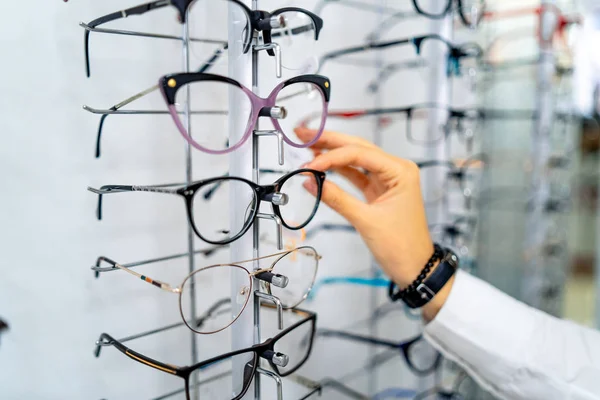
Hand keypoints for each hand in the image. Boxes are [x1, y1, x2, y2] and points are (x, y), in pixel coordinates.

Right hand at [296, 127, 453, 319]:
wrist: (415, 268)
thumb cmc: (401, 246)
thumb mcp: (366, 221)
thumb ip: (336, 199)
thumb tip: (311, 182)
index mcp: (400, 171)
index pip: (360, 154)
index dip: (332, 157)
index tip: (310, 166)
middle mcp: (395, 170)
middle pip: (358, 148)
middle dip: (330, 142)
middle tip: (303, 135)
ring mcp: (387, 180)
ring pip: (355, 159)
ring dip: (332, 154)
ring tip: (307, 146)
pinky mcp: (379, 191)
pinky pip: (356, 175)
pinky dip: (338, 171)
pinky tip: (321, 167)